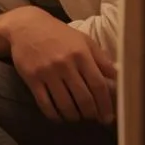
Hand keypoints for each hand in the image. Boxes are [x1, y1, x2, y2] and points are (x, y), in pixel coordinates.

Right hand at [5, 8, 117, 123]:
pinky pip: (45, 104)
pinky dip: (54, 115)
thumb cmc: (59, 35)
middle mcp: (65, 64)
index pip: (98, 85)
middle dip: (91, 114)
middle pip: (83, 98)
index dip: (105, 104)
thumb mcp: (84, 41)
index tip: (107, 117)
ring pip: (65, 104)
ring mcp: (48, 72)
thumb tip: (118, 78)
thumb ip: (101, 59)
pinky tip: (59, 117)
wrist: (27, 26)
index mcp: (81, 54)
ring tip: (77, 118)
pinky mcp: (32, 79)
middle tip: (92, 118)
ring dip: (74, 116)